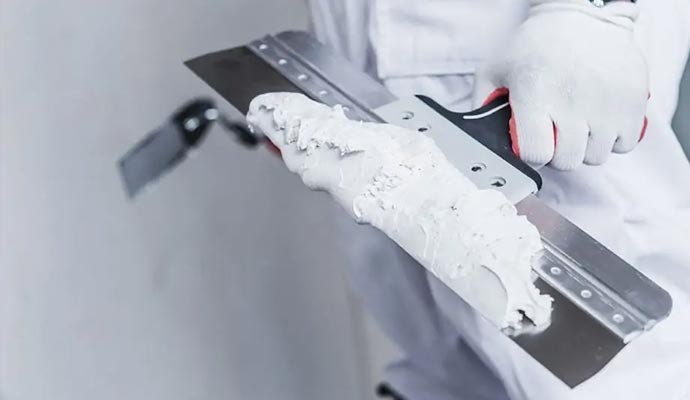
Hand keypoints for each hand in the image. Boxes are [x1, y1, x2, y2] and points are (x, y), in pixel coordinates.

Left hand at [475, 0, 648, 169]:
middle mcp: (572, 102)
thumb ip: (481, 104)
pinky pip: (625, 144)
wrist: (582, 13)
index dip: (533, 154)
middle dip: (558, 153)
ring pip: (596, 156)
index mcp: (535, 95)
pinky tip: (601, 121)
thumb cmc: (534, 44)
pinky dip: (614, 139)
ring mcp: (607, 103)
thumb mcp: (495, 68)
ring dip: (586, 147)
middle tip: (556, 134)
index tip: (533, 143)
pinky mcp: (634, 100)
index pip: (536, 155)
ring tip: (579, 124)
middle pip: (567, 162)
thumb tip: (476, 138)